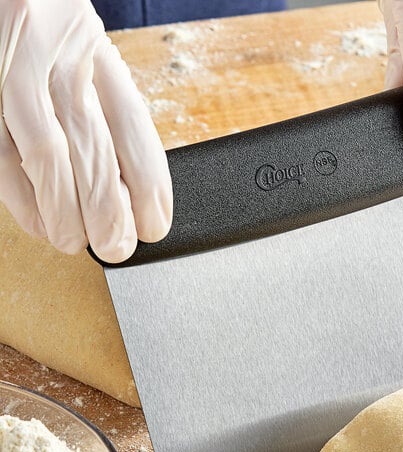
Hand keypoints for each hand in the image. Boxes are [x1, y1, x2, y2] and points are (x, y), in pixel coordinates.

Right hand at [0, 0, 171, 262]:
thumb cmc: (44, 18)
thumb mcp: (88, 48)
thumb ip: (107, 102)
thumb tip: (127, 182)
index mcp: (95, 50)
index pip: (133, 128)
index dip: (149, 185)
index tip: (155, 223)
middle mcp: (56, 59)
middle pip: (94, 150)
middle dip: (109, 212)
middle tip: (118, 246)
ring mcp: (12, 73)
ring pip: (48, 156)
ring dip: (66, 211)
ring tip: (77, 242)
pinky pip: (0, 153)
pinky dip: (21, 197)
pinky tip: (40, 223)